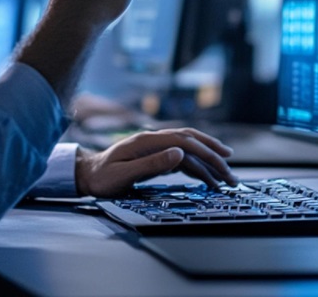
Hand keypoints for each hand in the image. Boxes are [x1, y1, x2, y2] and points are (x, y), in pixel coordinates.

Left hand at [74, 128, 238, 197]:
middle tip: (231, 172)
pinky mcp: (155, 156)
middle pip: (191, 141)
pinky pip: (181, 159)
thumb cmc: (102, 177)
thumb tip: (179, 154)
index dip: (205, 150)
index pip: (184, 141)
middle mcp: (154, 139)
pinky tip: (207, 176)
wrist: (86, 174)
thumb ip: (151, 164)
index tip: (222, 163)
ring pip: (189, 149)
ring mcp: (155, 147)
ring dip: (208, 161)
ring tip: (226, 176)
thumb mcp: (124, 174)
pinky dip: (197, 167)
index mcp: (147, 140)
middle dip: (213, 154)